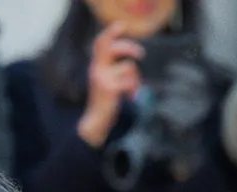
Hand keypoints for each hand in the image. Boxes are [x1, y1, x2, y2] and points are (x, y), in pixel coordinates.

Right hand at [78, 22, 141, 148]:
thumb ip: (115, 68)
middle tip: (141, 54)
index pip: (100, 43)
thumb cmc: (105, 101)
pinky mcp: (110, 88)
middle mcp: (97, 69)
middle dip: (130, 47)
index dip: (111, 32)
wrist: (96, 120)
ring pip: (128, 66)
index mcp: (97, 65)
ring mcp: (103, 78)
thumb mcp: (108, 81)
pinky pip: (130, 81)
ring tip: (133, 89)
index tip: (122, 25)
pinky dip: (133, 89)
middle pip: (114, 47)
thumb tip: (133, 58)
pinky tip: (130, 96)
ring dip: (136, 78)